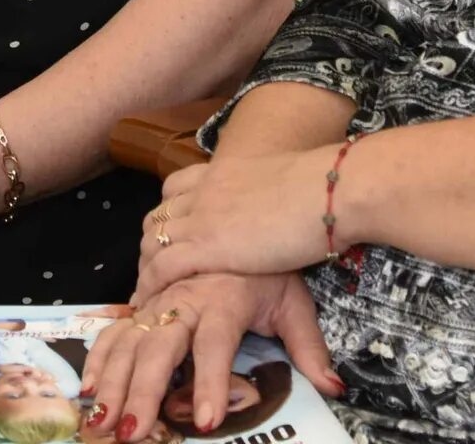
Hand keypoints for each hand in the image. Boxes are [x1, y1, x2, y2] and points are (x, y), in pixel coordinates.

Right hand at [80, 272, 340, 441]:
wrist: (241, 215)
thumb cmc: (267, 267)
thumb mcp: (293, 302)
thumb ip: (309, 348)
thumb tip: (335, 389)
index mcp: (224, 298)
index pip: (214, 344)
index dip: (208, 382)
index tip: (205, 421)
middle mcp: (184, 298)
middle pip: (159, 345)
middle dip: (145, 392)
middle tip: (135, 433)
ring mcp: (159, 298)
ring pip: (130, 340)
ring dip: (114, 381)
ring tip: (104, 421)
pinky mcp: (144, 301)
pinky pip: (116, 329)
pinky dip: (100, 358)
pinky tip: (90, 389)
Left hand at [132, 149, 333, 298]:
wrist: (328, 192)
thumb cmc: (323, 191)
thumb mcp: (283, 184)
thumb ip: (268, 195)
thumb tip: (282, 207)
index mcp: (221, 173)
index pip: (174, 190)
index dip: (167, 216)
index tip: (169, 238)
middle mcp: (203, 191)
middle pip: (157, 218)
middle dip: (150, 246)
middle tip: (154, 273)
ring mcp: (202, 217)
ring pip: (152, 242)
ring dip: (146, 268)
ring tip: (149, 293)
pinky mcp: (207, 245)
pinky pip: (163, 265)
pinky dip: (152, 283)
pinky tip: (151, 301)